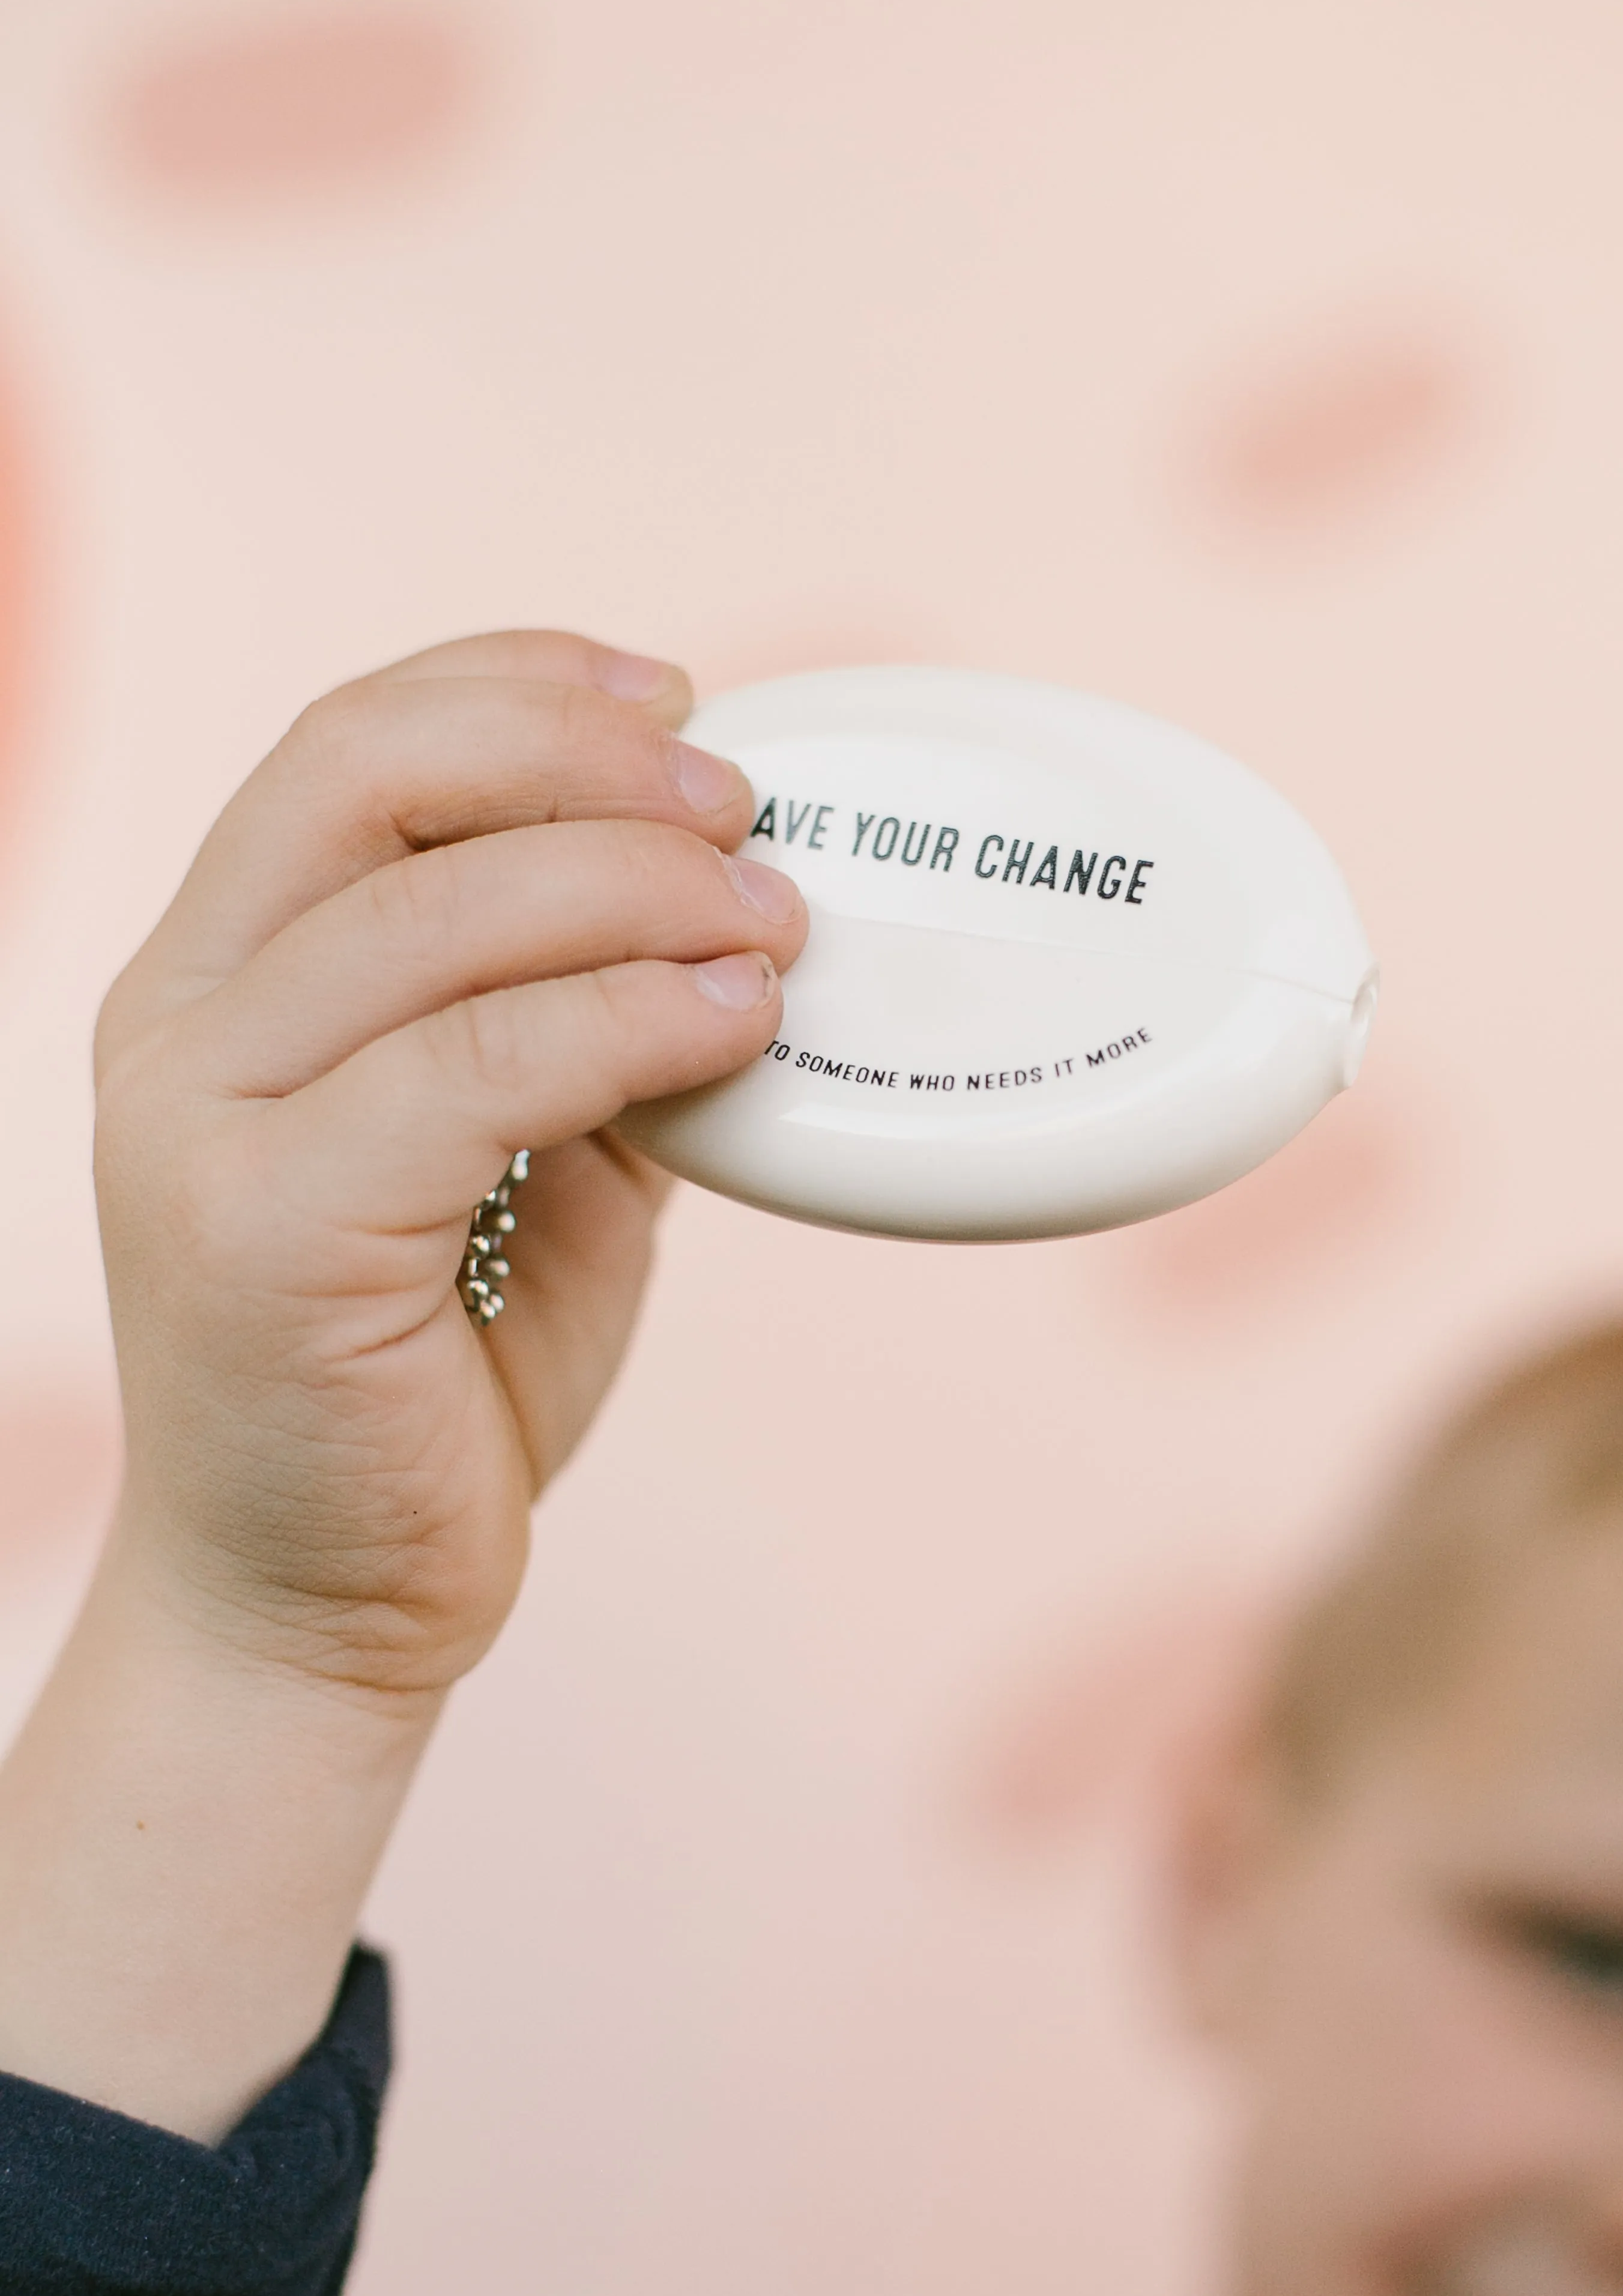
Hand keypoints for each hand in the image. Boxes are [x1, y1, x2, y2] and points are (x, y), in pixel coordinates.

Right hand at [92, 627, 804, 1700]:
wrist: (318, 1609)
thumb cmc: (429, 1383)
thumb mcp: (522, 1163)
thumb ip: (581, 1030)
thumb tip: (733, 911)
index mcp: (218, 981)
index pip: (347, 748)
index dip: (516, 686)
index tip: (678, 696)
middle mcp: (176, 1025)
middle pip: (369, 778)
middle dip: (582, 761)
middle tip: (744, 809)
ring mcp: (197, 1123)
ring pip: (435, 917)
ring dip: (636, 888)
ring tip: (773, 921)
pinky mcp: (263, 1231)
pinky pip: (474, 1070)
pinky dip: (626, 1021)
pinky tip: (733, 1023)